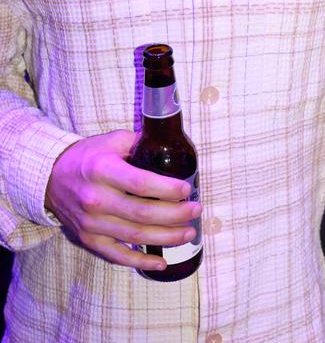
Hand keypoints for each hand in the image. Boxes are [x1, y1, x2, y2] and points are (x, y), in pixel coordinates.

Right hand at [45, 130, 201, 271]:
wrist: (50, 178)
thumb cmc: (88, 156)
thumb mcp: (112, 141)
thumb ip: (140, 143)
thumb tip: (171, 146)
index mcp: (102, 170)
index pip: (140, 183)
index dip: (167, 189)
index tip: (187, 189)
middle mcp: (96, 199)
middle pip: (142, 213)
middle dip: (174, 215)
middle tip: (196, 211)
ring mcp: (91, 223)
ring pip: (135, 236)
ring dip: (166, 238)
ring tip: (188, 234)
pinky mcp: (88, 239)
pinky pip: (116, 255)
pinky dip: (140, 262)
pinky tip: (162, 263)